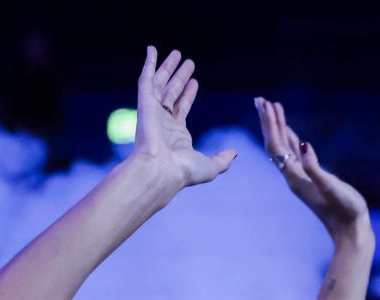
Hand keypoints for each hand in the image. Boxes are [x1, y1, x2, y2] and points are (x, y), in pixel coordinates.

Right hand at [132, 47, 235, 189]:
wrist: (160, 170)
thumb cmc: (183, 171)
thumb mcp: (210, 166)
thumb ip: (222, 160)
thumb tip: (235, 153)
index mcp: (176, 134)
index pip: (182, 108)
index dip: (188, 94)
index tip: (195, 81)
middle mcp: (162, 121)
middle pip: (172, 93)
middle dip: (179, 78)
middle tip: (188, 63)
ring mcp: (152, 112)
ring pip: (160, 84)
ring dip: (168, 68)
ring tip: (178, 54)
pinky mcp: (144, 103)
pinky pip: (145, 79)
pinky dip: (148, 63)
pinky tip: (152, 50)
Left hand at [255, 98, 370, 243]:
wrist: (350, 232)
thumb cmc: (345, 210)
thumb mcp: (332, 187)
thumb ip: (316, 168)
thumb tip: (304, 145)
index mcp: (295, 177)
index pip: (276, 146)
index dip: (271, 124)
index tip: (265, 104)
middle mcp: (293, 177)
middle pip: (274, 145)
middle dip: (268, 122)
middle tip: (260, 100)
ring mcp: (301, 179)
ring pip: (283, 149)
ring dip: (277, 128)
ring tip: (271, 108)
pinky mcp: (310, 180)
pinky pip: (294, 156)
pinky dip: (290, 139)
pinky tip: (289, 131)